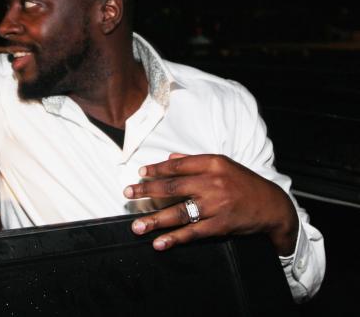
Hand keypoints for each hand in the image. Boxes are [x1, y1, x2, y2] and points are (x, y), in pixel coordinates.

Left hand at [123, 153, 298, 255]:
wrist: (273, 206)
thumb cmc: (245, 183)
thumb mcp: (224, 164)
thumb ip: (195, 161)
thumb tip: (170, 158)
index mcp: (213, 164)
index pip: (177, 166)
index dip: (156, 170)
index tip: (140, 174)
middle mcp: (213, 183)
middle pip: (172, 187)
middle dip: (146, 191)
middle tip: (128, 194)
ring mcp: (216, 205)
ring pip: (178, 212)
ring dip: (154, 220)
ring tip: (137, 226)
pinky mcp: (220, 225)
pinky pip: (192, 233)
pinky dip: (174, 239)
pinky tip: (159, 243)